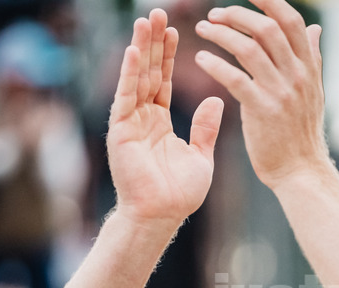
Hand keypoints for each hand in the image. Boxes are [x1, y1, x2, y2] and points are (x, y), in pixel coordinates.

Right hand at [107, 9, 222, 224]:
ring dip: (141, 49)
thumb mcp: (201, 156)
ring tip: (146, 21)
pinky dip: (130, 74)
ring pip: (136, 78)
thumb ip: (206, 128)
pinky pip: (126, 96)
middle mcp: (142, 118)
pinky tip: (136, 51)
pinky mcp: (121, 131)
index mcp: (160, 123)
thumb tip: (217, 101)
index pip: (164, 81)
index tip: (176, 30)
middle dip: (154, 43)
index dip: (169, 56)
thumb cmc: (180, 194)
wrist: (161, 217)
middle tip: (159, 13)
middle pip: (149, 73)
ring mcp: (130, 123)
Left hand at [194, 0, 328, 189]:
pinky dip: (215, 63)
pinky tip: (201, 59)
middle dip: (237, 15)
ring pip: (249, 48)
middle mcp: (297, 75)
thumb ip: (311, 57)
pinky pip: (234, 78)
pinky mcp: (262, 110)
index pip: (290, 21)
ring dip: (221, 34)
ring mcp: (280, 92)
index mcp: (309, 66)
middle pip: (268, 28)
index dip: (269, 1)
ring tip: (202, 30)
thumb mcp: (313, 90)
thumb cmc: (301, 131)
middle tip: (214, 14)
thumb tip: (314, 29)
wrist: (301, 170)